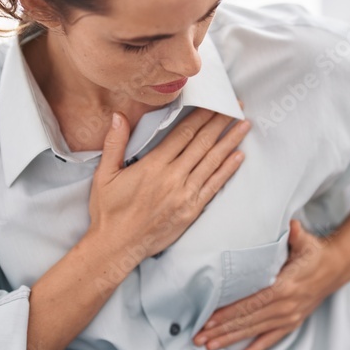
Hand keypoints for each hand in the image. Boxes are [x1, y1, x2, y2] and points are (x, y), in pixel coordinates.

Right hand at [88, 101, 248, 262]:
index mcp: (153, 165)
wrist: (116, 247)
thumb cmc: (108, 211)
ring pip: (212, 161)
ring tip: (244, 124)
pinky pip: (214, 186)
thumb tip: (118, 115)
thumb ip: (114, 143)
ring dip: (230, 141)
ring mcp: (184, 194)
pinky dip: (227, 170)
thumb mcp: (104, 174)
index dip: (201, 115)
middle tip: (236, 105)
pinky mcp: (191, 210)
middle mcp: (172, 177)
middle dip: (220, 121)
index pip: (183, 133)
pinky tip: (239, 156)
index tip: (214, 102)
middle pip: (202, 143)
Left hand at [192, 219, 349, 349]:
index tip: (209, 320)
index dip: (229, 313)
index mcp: (285, 286)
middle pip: (248, 320)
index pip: (251, 303)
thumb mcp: (306, 240)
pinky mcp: (292, 322)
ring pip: (255, 332)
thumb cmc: (315, 252)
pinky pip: (271, 339)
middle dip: (222, 330)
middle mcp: (286, 306)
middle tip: (199, 338)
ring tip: (209, 346)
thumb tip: (291, 225)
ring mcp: (289, 316)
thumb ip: (296, 234)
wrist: (336, 267)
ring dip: (231, 340)